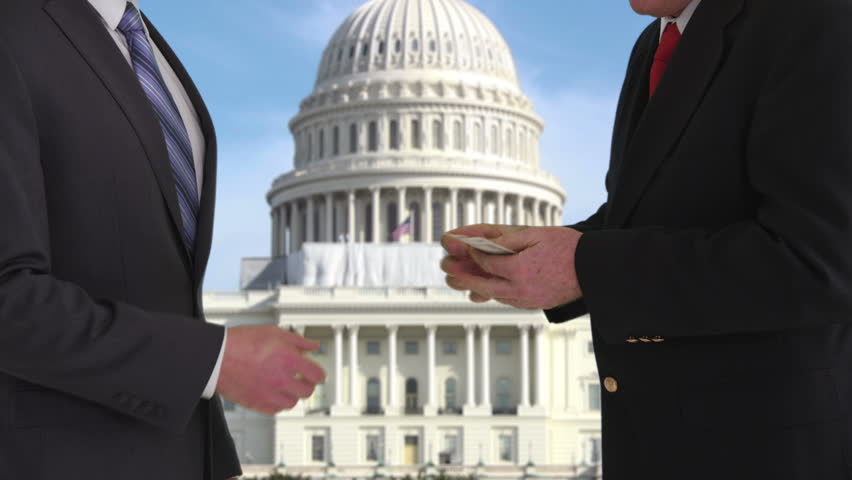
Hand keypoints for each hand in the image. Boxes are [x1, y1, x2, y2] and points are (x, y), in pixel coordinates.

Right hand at [216, 326, 325, 414]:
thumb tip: (313, 346)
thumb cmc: (241, 342)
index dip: (318, 373)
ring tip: (286, 384)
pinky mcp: (257, 404)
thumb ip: (297, 341)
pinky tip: (273, 392)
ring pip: (293, 402)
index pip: (317, 375)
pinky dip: (278, 403)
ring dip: (293, 394)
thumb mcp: (273, 333)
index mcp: (288, 360)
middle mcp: (281, 380)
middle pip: (307, 391)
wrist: (215, 357)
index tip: (316, 372)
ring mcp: (269, 394)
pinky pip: (276, 410)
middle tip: (301, 378)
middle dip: (307, 384)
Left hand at [441, 224, 582, 308]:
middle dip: (463, 277)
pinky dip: (495, 293)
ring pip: (495, 295)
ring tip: (460, 281)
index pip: (486, 263)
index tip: (465, 247)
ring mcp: (527, 300)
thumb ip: (509, 238)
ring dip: (476, 287)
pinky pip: (508, 300)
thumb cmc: (569, 248)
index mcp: (519, 270)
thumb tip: (487, 242)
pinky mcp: (534, 305)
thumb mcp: (537, 234)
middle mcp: (520, 290)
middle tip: (447, 271)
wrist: (594, 271)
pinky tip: (488, 288)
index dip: (473, 254)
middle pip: (483, 285)